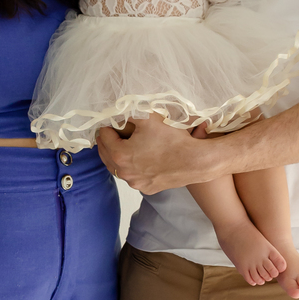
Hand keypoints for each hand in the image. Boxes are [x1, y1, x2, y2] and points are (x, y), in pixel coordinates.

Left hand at [97, 116, 219, 193]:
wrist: (195, 161)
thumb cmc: (171, 139)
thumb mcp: (147, 118)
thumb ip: (128, 112)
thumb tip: (118, 111)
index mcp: (120, 155)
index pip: (103, 137)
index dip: (106, 127)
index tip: (110, 122)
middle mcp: (124, 173)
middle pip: (106, 155)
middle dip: (108, 142)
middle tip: (112, 132)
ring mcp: (136, 183)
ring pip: (119, 168)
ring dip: (119, 156)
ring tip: (125, 145)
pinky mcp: (148, 188)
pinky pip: (135, 177)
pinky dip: (133, 168)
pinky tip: (140, 159)